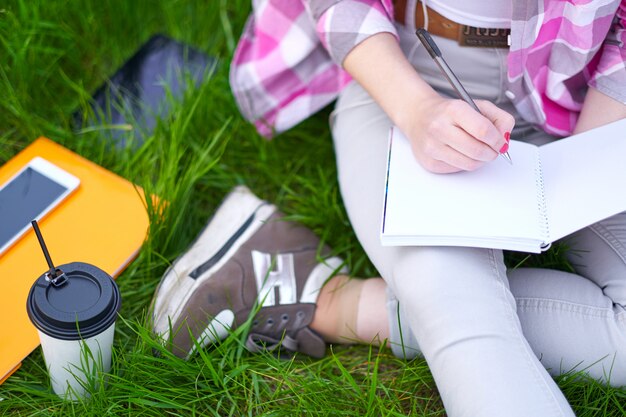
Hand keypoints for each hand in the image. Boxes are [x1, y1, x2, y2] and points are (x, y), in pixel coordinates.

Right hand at [399, 94, 514, 173]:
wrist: (419, 117)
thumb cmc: (450, 113)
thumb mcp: (477, 105)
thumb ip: (499, 118)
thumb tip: (505, 140)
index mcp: (453, 110)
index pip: (484, 131)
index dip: (497, 140)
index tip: (500, 142)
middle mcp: (439, 128)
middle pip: (478, 151)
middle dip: (492, 153)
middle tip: (492, 149)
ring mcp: (432, 147)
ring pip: (469, 164)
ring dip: (480, 160)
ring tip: (478, 151)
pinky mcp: (429, 162)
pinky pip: (458, 169)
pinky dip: (465, 163)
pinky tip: (460, 153)